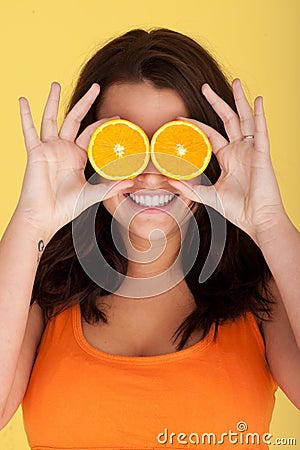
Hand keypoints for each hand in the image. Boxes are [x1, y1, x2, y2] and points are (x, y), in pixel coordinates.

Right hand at [16, 82, 132, 240]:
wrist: (45, 217)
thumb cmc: (66, 208)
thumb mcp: (92, 195)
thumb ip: (110, 187)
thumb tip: (133, 182)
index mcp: (77, 156)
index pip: (92, 134)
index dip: (103, 124)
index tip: (117, 117)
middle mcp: (63, 149)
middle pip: (75, 119)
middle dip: (85, 102)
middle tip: (97, 86)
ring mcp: (49, 149)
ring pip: (51, 119)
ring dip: (52, 101)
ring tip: (55, 83)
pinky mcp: (35, 152)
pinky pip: (28, 131)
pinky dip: (25, 116)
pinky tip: (23, 100)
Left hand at [168, 78, 285, 242]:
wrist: (257, 220)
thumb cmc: (239, 209)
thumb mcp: (209, 196)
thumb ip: (191, 189)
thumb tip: (170, 182)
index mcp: (228, 158)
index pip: (210, 134)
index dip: (196, 125)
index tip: (181, 117)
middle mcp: (239, 150)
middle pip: (227, 120)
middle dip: (217, 102)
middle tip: (204, 86)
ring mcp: (251, 151)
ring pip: (245, 119)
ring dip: (240, 101)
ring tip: (235, 82)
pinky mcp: (262, 155)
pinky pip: (261, 131)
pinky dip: (260, 115)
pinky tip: (258, 100)